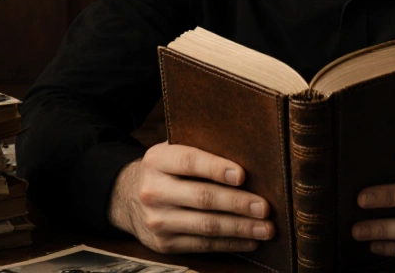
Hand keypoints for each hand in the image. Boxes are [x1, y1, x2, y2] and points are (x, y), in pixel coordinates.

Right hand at [108, 142, 276, 253]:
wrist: (128, 198)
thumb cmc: (166, 170)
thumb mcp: (172, 152)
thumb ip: (200, 149)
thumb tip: (247, 152)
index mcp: (158, 160)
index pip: (189, 161)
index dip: (216, 168)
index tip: (243, 175)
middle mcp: (154, 191)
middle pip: (202, 197)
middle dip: (238, 204)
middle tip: (265, 207)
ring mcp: (158, 220)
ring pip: (206, 226)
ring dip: (241, 228)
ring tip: (266, 228)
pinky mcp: (165, 244)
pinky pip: (203, 245)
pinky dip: (230, 244)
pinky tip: (250, 240)